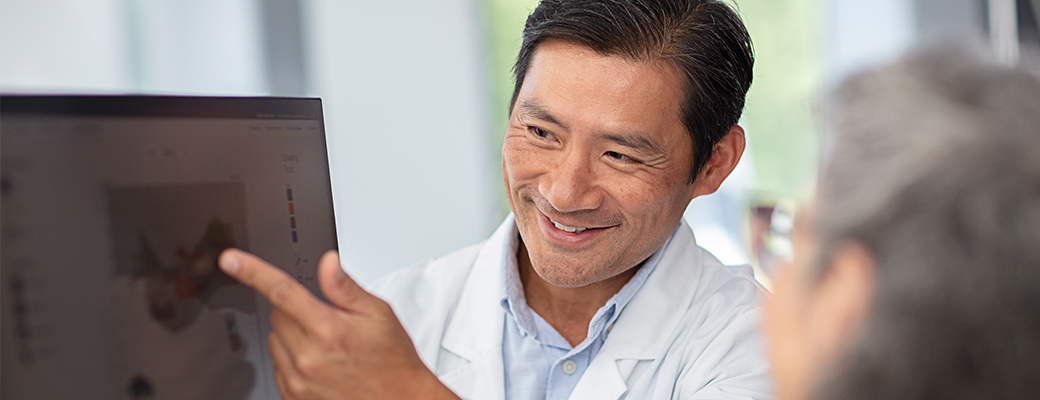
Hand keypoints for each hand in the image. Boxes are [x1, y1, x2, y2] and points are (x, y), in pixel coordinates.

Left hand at [218, 249, 459, 399]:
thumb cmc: (392, 360)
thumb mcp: (378, 314)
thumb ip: (345, 288)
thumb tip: (328, 263)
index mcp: (329, 330)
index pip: (282, 291)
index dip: (252, 271)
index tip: (230, 259)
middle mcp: (309, 356)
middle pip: (277, 314)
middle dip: (297, 309)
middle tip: (327, 319)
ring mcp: (299, 380)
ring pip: (275, 340)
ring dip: (293, 335)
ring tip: (328, 344)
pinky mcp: (294, 396)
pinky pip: (277, 366)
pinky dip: (292, 358)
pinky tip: (320, 362)